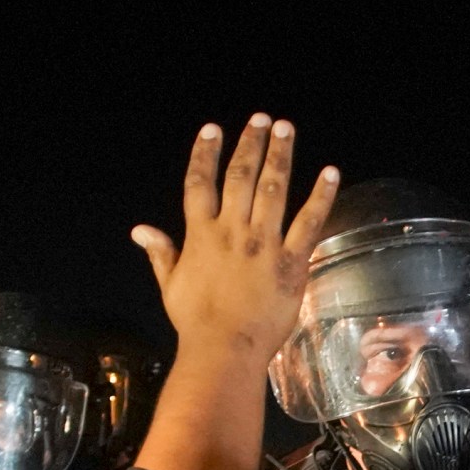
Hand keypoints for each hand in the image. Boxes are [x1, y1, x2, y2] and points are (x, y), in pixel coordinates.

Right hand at [131, 115, 338, 364]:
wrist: (224, 350)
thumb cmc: (196, 322)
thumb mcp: (171, 284)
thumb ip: (161, 252)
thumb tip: (140, 230)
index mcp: (201, 235)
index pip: (200, 183)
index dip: (205, 153)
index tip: (213, 129)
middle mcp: (232, 232)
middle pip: (240, 176)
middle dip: (250, 143)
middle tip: (260, 118)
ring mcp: (264, 244)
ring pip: (273, 189)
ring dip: (280, 155)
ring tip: (285, 129)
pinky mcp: (291, 262)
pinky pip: (308, 222)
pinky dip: (320, 196)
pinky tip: (330, 173)